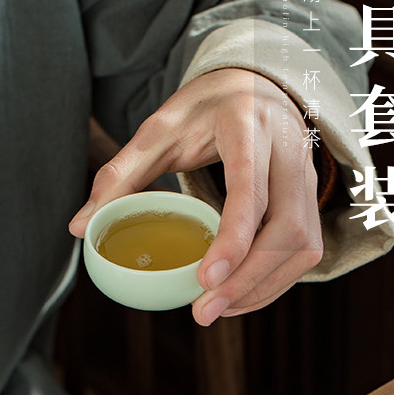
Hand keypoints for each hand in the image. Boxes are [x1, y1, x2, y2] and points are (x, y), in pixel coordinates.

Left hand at [69, 69, 322, 324]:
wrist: (258, 83)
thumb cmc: (206, 108)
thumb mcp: (159, 128)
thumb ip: (122, 172)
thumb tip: (81, 226)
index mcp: (247, 127)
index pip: (252, 189)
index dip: (235, 237)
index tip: (206, 278)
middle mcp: (288, 152)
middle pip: (286, 228)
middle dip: (248, 278)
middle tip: (204, 311)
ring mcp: (307, 178)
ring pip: (303, 245)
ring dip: (263, 286)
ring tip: (218, 309)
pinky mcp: (312, 200)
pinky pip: (306, 251)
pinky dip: (275, 281)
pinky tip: (240, 295)